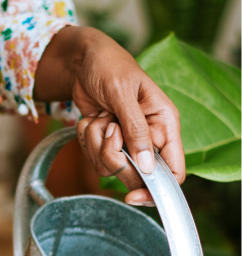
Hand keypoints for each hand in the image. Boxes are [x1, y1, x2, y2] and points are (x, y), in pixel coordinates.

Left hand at [33, 27, 184, 204]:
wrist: (82, 60)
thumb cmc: (109, 66)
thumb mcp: (123, 93)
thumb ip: (136, 130)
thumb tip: (147, 166)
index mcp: (165, 124)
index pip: (173, 171)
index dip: (156, 189)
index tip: (132, 195)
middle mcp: (148, 137)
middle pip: (136, 174)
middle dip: (114, 155)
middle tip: (108, 127)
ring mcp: (126, 142)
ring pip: (109, 167)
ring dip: (96, 142)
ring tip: (100, 116)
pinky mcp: (106, 142)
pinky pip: (94, 157)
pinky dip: (86, 138)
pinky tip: (91, 119)